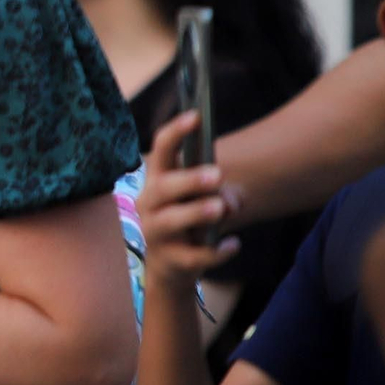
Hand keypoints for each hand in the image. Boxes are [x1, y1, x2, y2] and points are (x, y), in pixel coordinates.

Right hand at [139, 110, 242, 289]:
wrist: (169, 268)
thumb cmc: (188, 224)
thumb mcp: (203, 204)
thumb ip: (221, 196)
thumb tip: (228, 202)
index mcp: (159, 181)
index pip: (161, 151)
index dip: (176, 132)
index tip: (196, 116)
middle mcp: (150, 204)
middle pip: (163, 187)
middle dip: (188, 180)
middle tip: (216, 175)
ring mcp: (156, 233)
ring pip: (172, 220)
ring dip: (196, 213)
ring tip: (220, 209)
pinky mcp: (170, 260)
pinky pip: (193, 255)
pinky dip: (216, 251)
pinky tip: (234, 245)